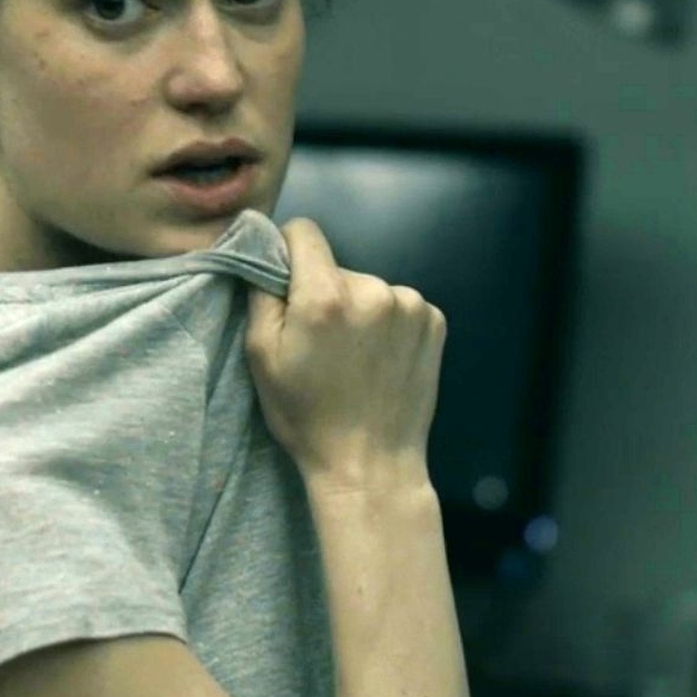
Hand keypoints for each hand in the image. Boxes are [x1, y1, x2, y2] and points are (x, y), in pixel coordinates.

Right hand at [244, 217, 446, 493]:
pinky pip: (398, 305)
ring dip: (358, 310)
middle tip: (321, 343)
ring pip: (368, 288)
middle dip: (324, 292)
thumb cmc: (307, 415)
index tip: (285, 283)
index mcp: (326, 295)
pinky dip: (387, 323)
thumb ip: (261, 293)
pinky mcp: (435, 321)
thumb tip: (263, 249)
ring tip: (354, 357)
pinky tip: (381, 359)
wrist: (370, 464)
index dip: (288, 251)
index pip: (304, 232)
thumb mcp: (262, 356)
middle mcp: (374, 289)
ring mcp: (411, 304)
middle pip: (336, 268)